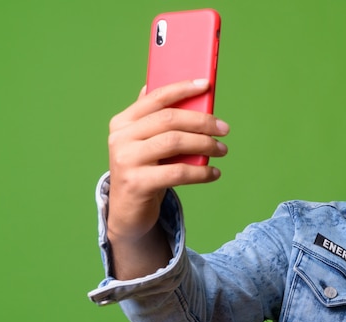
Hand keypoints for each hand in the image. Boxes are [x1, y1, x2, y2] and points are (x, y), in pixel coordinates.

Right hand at [106, 79, 228, 264]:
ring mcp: (126, 160)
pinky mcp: (137, 183)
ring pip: (175, 142)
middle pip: (170, 119)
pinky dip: (201, 172)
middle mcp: (121, 137)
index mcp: (123, 122)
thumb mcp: (147, 144)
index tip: (206, 85)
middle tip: (224, 129)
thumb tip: (185, 94)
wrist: (127, 212)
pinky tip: (214, 173)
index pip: (156, 97)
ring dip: (205, 145)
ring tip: (222, 150)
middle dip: (202, 122)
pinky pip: (178, 172)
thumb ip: (159, 120)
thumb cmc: (144, 172)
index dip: (182, 88)